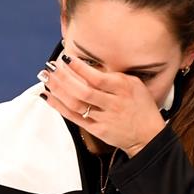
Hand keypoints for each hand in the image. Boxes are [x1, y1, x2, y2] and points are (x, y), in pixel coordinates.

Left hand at [38, 54, 166, 156]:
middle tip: (51, 68)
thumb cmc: (140, 107)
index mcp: (123, 88)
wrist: (147, 135)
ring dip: (59, 91)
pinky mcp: (98, 130)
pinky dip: (60, 107)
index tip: (65, 58)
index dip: (79, 68)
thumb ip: (114, 77)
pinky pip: (75, 118)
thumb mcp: (134, 85)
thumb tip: (89, 67)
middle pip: (83, 91)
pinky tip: (49, 97)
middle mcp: (114, 104)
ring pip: (77, 104)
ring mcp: (104, 118)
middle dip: (64, 78)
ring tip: (46, 79)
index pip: (97, 78)